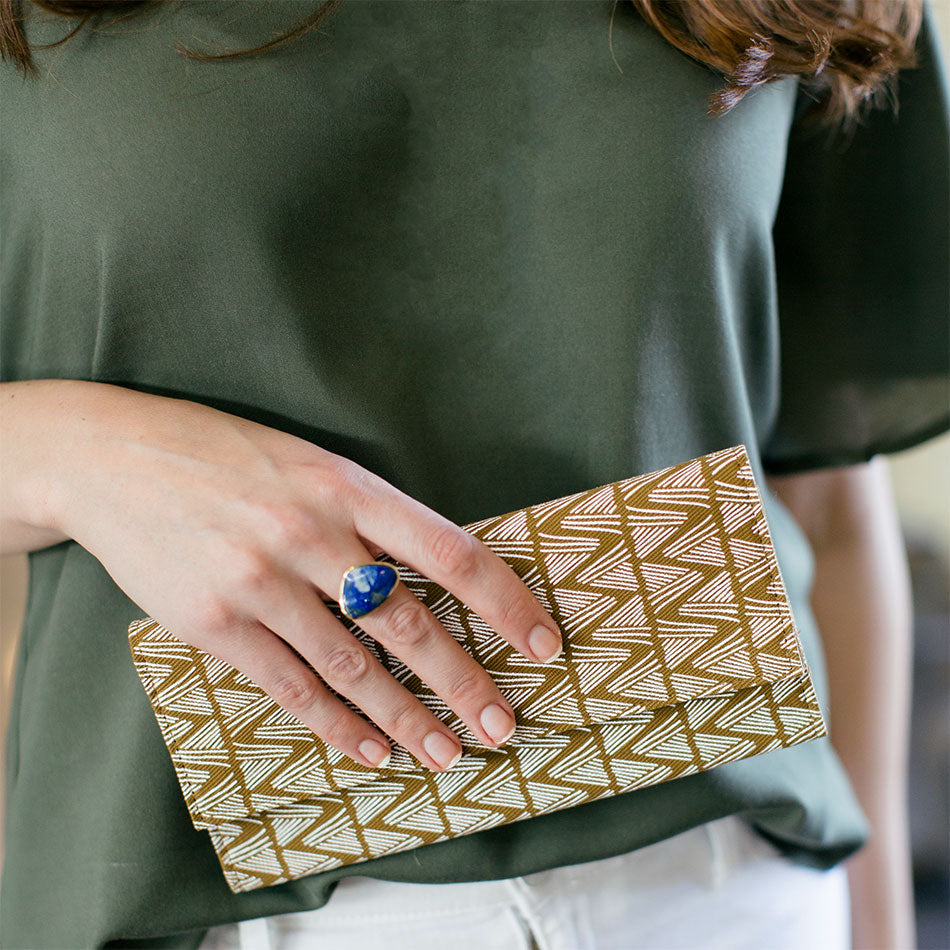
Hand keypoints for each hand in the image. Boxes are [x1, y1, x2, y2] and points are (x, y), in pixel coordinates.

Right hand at [48, 383, 562, 771]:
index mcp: (345, 486)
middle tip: (504, 725)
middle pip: (408, 622)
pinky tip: (371, 750)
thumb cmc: (225, 455)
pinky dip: (337, 724)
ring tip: (448, 753)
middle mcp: (309, 533)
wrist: (113, 458)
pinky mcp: (215, 623)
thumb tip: (435, 575)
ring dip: (407, 718)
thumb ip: (369, 514)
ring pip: (353, 667)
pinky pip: (291, 685)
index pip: (450, 552)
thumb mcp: (310, 462)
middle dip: (465, 681)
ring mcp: (260, 581)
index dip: (506, 602)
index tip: (543, 642)